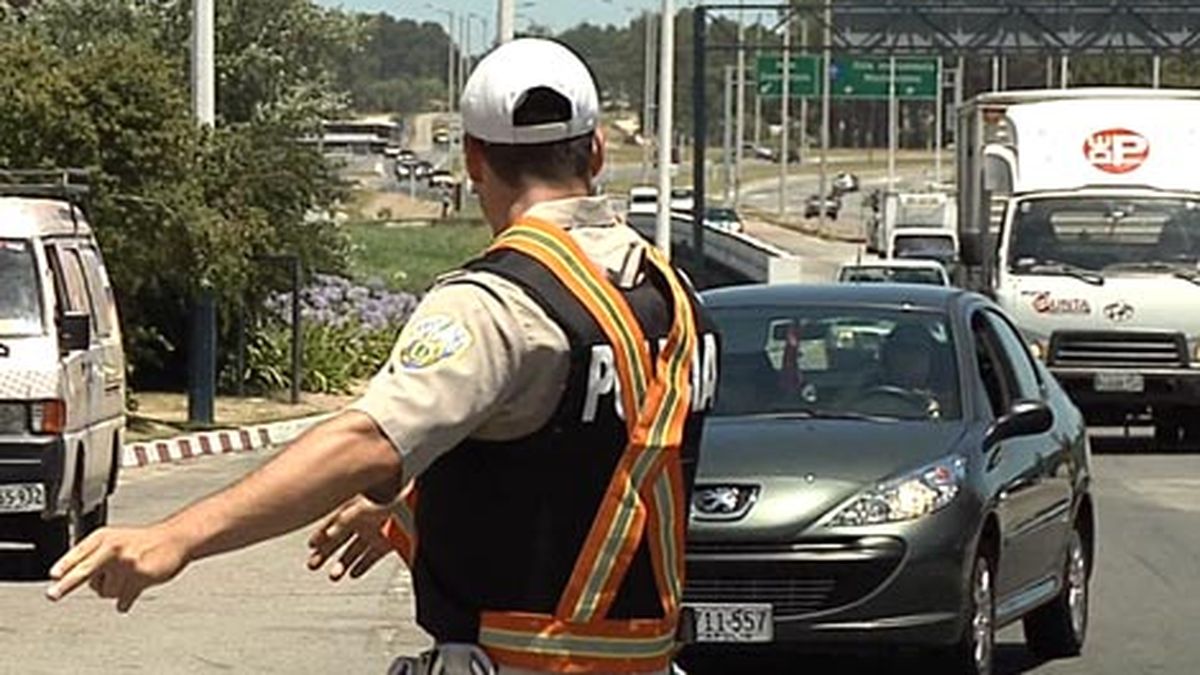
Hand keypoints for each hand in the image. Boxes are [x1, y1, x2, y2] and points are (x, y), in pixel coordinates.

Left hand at [45, 524, 189, 611]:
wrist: (175, 539)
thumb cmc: (143, 541)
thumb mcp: (115, 539)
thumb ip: (93, 555)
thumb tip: (68, 578)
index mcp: (104, 537)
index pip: (78, 553)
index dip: (65, 565)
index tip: (54, 575)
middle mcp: (113, 548)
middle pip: (84, 572)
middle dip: (66, 585)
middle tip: (52, 595)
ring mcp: (126, 564)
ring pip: (104, 591)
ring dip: (112, 590)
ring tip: (127, 577)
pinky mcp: (139, 577)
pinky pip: (122, 599)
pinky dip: (124, 601)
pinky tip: (130, 594)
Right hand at [307, 495, 392, 581]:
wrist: (418, 499)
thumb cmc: (394, 495)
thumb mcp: (365, 505)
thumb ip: (346, 519)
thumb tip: (329, 533)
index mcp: (355, 507)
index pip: (333, 522)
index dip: (322, 534)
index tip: (312, 545)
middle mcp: (364, 520)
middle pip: (341, 539)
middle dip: (327, 552)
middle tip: (313, 564)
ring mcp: (376, 531)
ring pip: (355, 550)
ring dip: (343, 563)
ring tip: (334, 576)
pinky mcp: (388, 542)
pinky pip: (372, 555)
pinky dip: (363, 565)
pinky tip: (354, 573)